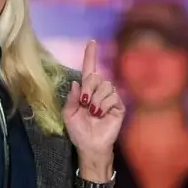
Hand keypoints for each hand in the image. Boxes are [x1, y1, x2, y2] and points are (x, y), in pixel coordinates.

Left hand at [62, 40, 124, 172]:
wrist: (89, 145)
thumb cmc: (78, 131)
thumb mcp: (68, 113)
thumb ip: (72, 97)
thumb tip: (76, 82)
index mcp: (86, 90)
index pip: (90, 69)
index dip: (90, 55)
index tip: (91, 42)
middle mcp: (99, 91)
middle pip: (96, 76)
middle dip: (88, 88)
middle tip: (84, 102)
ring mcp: (110, 98)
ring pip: (105, 86)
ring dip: (95, 99)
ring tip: (93, 112)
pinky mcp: (119, 106)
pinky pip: (112, 96)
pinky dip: (103, 105)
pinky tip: (100, 114)